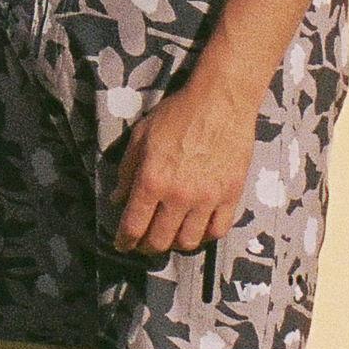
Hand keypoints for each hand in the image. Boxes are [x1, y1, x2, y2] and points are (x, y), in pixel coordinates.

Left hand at [112, 72, 261, 256]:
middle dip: (147, 247)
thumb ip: (127, 171)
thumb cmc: (177, 114)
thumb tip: (117, 199)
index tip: (122, 245)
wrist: (221, 101)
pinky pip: (217, 231)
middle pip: (160, 241)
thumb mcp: (141, 136)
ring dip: (175, 244)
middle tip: (144, 243)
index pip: (134, 226)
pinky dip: (205, 236)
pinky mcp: (231, 196)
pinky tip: (197, 229)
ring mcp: (207, 199)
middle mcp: (179, 196)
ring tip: (170, 236)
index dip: (124, 241)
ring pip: (189, 242)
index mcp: (152, 181)